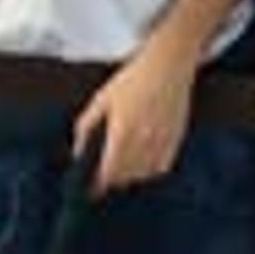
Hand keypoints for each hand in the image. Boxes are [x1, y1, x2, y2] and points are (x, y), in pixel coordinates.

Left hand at [73, 23, 200, 191]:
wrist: (168, 65)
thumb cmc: (133, 79)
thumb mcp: (101, 99)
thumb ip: (86, 127)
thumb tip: (78, 152)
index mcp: (122, 131)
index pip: (108, 172)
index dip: (98, 184)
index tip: (91, 189)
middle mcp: (143, 140)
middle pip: (124, 177)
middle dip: (112, 179)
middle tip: (104, 176)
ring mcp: (162, 141)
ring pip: (143, 175)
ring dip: (130, 176)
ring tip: (122, 169)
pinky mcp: (176, 139)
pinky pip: (161, 167)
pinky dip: (150, 171)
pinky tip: (142, 163)